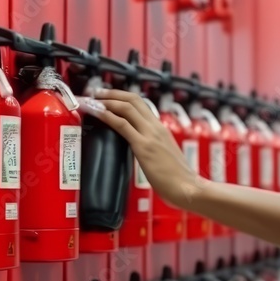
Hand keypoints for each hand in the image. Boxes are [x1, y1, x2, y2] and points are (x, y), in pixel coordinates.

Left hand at [78, 89, 205, 208]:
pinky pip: (122, 124)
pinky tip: (97, 113)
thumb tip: (142, 150)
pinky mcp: (143, 146)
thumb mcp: (164, 156)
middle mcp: (155, 127)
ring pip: (126, 107)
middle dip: (112, 93)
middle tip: (96, 92)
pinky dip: (107, 116)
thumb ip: (154, 148)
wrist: (188, 188)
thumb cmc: (178, 178)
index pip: (141, 104)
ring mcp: (150, 135)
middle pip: (133, 99)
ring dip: (106, 101)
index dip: (123, 97)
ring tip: (91, 100)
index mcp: (161, 128)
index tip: (109, 97)